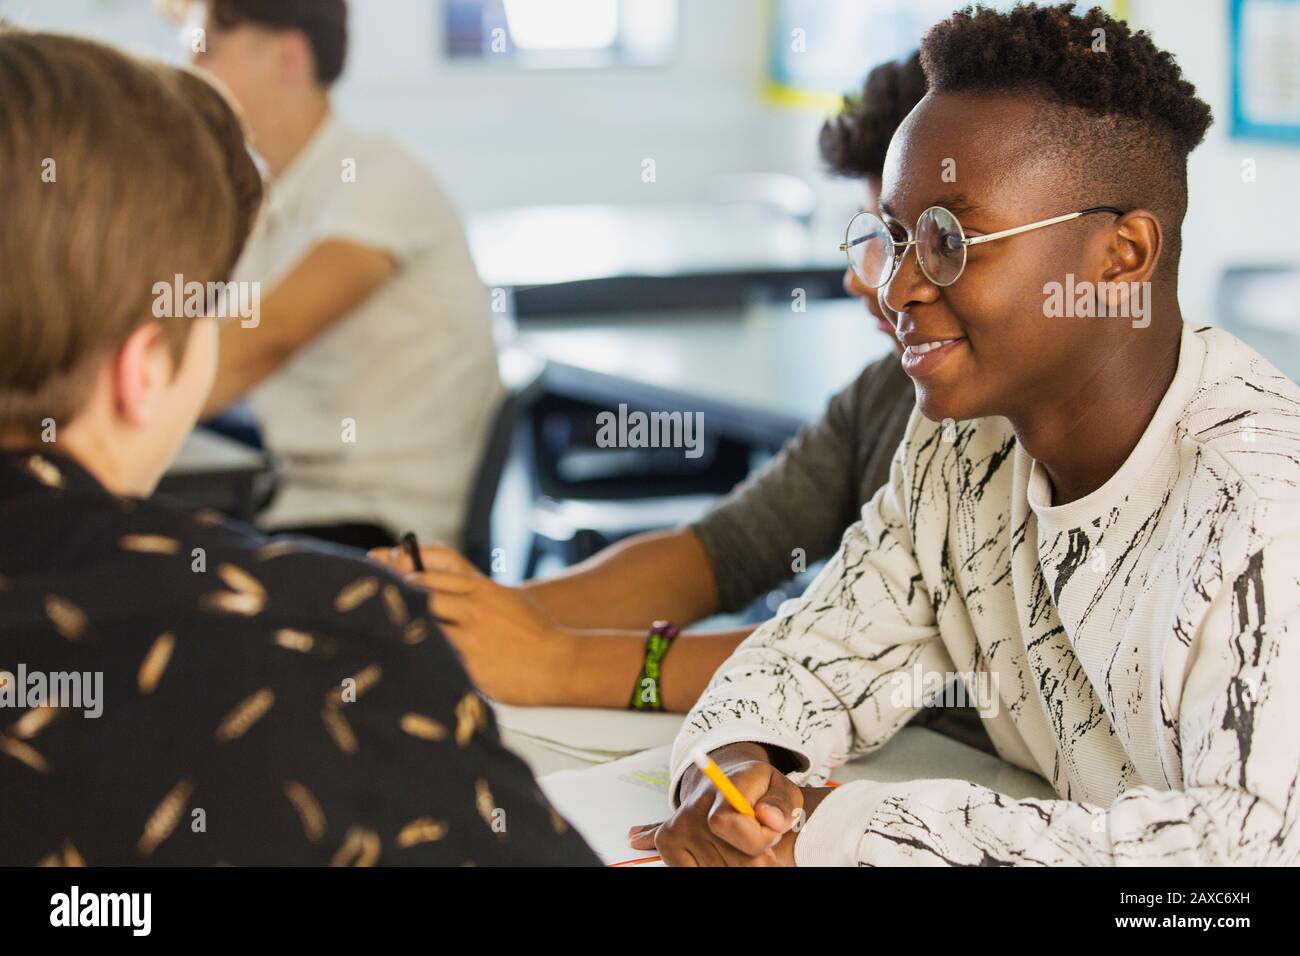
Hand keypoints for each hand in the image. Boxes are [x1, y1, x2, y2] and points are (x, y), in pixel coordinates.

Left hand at [368, 544, 577, 706]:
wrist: (561, 662)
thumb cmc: (534, 631)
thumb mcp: (504, 597)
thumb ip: (472, 586)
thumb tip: (431, 577)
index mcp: (481, 588)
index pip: (435, 564)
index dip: (402, 561)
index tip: (376, 560)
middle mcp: (474, 607)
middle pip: (422, 589)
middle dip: (390, 588)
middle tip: (361, 589)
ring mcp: (471, 636)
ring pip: (424, 620)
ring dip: (399, 620)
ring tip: (371, 622)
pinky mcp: (470, 664)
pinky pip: (435, 656)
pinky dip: (414, 652)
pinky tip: (394, 654)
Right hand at [627, 743, 829, 866]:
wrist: (724, 785)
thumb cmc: (756, 792)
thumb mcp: (782, 789)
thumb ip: (782, 804)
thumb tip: (769, 818)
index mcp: (725, 786)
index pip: (730, 824)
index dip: (758, 839)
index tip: (771, 833)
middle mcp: (695, 805)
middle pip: (734, 860)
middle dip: (756, 860)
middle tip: (760, 844)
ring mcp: (678, 825)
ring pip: (718, 871)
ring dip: (735, 865)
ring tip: (740, 845)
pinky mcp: (666, 841)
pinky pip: (694, 873)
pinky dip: (712, 868)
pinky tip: (719, 852)